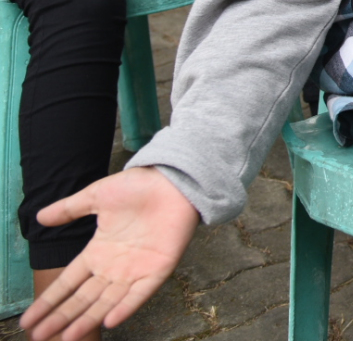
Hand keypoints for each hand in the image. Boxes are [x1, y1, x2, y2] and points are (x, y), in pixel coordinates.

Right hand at [20, 168, 199, 339]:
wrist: (173, 180)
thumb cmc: (138, 187)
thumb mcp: (97, 197)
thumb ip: (69, 209)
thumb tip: (39, 218)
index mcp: (98, 252)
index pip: (68, 283)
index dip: (49, 301)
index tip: (29, 320)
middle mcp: (114, 267)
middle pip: (83, 298)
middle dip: (61, 317)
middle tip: (39, 336)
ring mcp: (136, 270)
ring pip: (107, 301)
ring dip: (87, 319)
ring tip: (67, 337)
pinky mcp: (158, 269)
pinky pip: (140, 293)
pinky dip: (126, 307)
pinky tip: (110, 321)